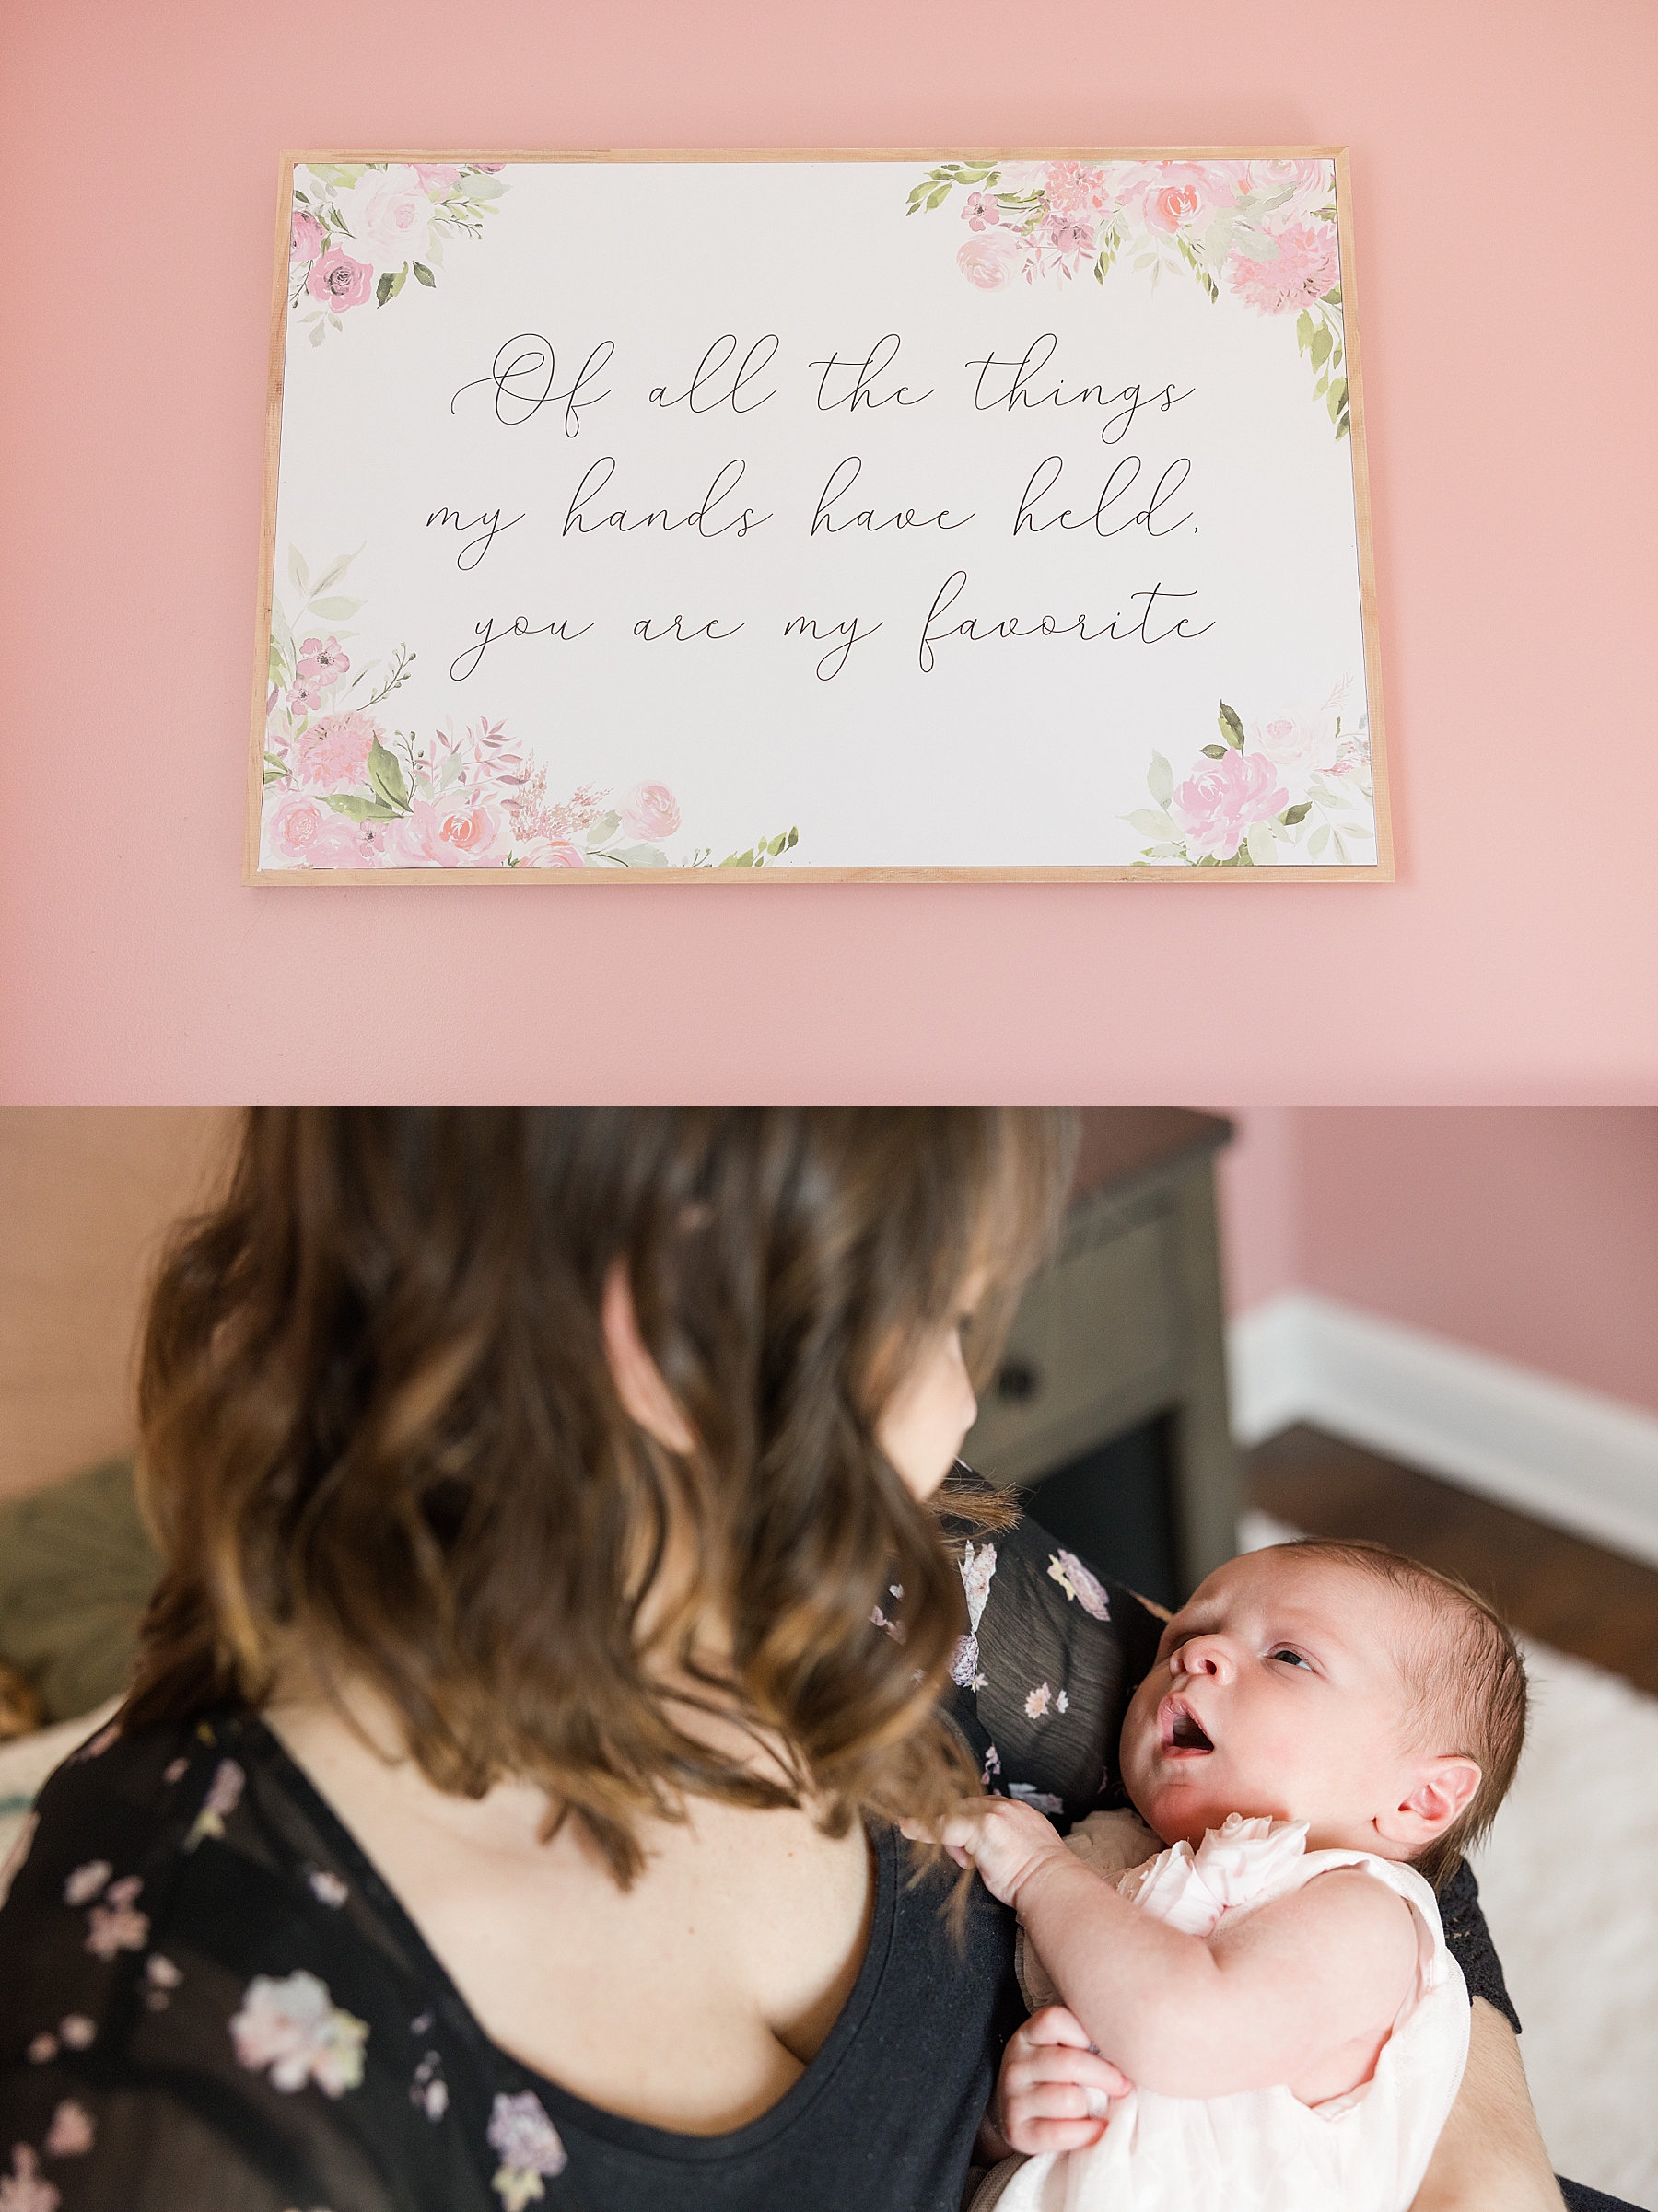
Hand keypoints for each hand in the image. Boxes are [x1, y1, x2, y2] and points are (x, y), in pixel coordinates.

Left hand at [902, 1794, 1070, 1906]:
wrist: (1054, 1886)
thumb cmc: (1040, 1878)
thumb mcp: (1021, 1851)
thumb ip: (1000, 1841)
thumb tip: (976, 1850)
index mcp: (1015, 1810)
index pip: (979, 1807)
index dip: (967, 1826)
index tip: (960, 1841)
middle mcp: (1004, 1806)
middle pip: (964, 1808)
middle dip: (958, 1833)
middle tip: (968, 1861)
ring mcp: (993, 1815)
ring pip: (954, 1816)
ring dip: (951, 1838)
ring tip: (970, 1863)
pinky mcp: (981, 1828)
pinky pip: (944, 1825)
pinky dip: (922, 1827)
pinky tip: (906, 1827)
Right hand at [994, 2006, 1132, 2154]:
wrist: (1023, 2115)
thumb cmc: (1057, 2077)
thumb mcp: (1062, 2048)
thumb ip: (1085, 2040)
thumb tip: (1129, 2045)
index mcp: (1028, 2035)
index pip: (1055, 2020)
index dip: (1086, 2032)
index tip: (1107, 2048)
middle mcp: (1015, 2063)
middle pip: (1069, 2063)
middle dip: (1106, 2076)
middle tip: (1125, 2085)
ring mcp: (1014, 2098)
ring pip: (1069, 2100)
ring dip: (1094, 2108)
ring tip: (1103, 2108)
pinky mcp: (1018, 2131)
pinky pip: (1060, 2133)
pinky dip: (1087, 2133)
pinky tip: (1098, 2129)